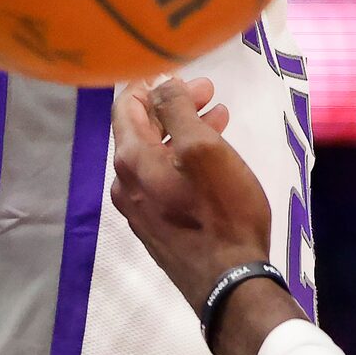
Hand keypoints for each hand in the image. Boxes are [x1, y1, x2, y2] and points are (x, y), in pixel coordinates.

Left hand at [109, 75, 273, 315]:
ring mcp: (138, 208)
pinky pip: (160, 178)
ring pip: (153, 154)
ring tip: (218, 117)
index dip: (150, 82)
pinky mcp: (156, 226)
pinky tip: (210, 158)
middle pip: (139, 129)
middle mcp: (125, 183)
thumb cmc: (222, 211)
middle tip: (209, 92)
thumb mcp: (205, 149)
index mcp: (132, 161)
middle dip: (172, 105)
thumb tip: (160, 83)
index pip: (125, 106)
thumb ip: (177, 110)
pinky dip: (181, 157)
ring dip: (182, 130)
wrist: (230, 282)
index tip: (182, 71)